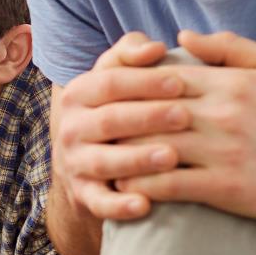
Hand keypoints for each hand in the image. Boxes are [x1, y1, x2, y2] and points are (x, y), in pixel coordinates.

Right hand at [55, 32, 190, 220]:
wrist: (89, 160)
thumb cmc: (119, 107)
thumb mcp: (116, 76)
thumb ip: (131, 54)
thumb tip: (153, 48)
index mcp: (78, 94)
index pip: (109, 83)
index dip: (144, 82)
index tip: (180, 82)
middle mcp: (71, 128)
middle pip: (108, 120)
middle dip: (146, 118)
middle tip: (184, 116)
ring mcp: (75, 164)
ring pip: (104, 162)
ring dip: (136, 160)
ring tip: (171, 157)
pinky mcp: (84, 196)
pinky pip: (100, 203)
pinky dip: (120, 207)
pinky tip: (146, 205)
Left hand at [114, 30, 255, 218]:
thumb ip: (227, 48)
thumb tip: (181, 36)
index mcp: (228, 83)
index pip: (161, 77)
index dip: (126, 86)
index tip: (103, 94)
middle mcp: (221, 114)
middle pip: (149, 111)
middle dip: (114, 119)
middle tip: (89, 127)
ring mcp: (221, 151)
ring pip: (152, 148)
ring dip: (119, 155)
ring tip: (97, 157)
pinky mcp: (224, 186)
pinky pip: (169, 184)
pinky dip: (141, 186)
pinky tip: (123, 187)